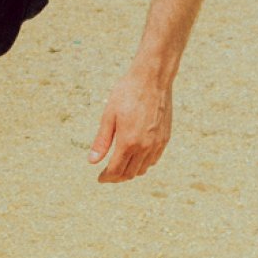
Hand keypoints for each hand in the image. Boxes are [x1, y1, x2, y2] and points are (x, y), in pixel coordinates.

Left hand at [87, 66, 173, 182]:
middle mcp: (145, 147)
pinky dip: (143, 164)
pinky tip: (135, 157)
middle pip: (130, 173)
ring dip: (130, 172)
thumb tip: (92, 161)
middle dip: (117, 177)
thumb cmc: (127, 93)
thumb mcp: (109, 116)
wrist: (152, 79)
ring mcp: (157, 144)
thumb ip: (101, 141)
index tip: (100, 178)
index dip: (106, 177)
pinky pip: (153, 160)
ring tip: (120, 166)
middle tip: (107, 174)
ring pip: (143, 169)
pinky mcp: (165, 138)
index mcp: (128, 142)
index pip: (116, 170)